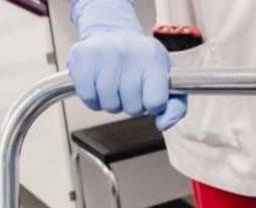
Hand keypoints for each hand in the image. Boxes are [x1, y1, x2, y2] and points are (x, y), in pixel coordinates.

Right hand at [67, 31, 185, 129]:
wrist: (112, 34)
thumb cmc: (142, 63)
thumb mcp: (166, 80)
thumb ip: (174, 106)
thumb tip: (163, 124)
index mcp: (153, 57)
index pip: (155, 103)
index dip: (152, 105)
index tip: (149, 93)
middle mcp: (128, 52)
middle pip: (132, 108)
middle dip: (131, 104)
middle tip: (129, 87)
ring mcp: (103, 52)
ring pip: (109, 105)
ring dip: (112, 102)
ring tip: (114, 84)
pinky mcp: (81, 57)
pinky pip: (89, 98)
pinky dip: (93, 99)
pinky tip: (98, 83)